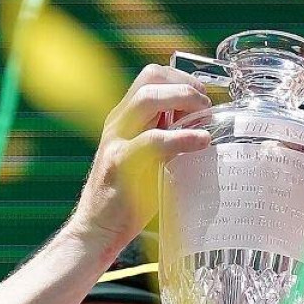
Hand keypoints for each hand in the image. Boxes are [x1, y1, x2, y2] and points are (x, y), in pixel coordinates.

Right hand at [73, 65, 212, 255]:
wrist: (97, 228)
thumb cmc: (127, 197)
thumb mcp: (148, 158)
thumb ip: (167, 139)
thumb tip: (202, 129)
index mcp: (125, 118)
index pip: (152, 76)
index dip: (182, 79)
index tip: (203, 97)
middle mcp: (118, 122)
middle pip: (150, 76)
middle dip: (185, 83)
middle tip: (207, 105)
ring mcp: (117, 140)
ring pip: (148, 98)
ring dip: (184, 99)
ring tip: (206, 116)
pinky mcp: (122, 164)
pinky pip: (153, 141)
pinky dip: (182, 138)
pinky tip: (201, 141)